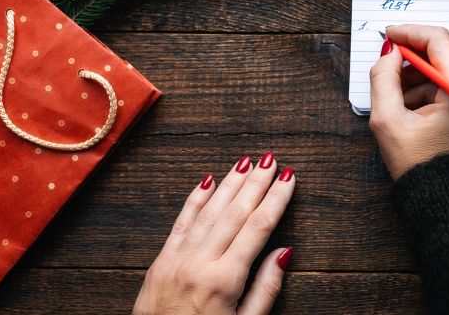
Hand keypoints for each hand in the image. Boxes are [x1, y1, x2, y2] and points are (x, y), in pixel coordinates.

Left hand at [133, 153, 295, 314]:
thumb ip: (265, 289)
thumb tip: (284, 253)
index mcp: (223, 280)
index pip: (257, 227)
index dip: (276, 199)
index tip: (289, 178)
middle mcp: (198, 264)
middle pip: (234, 212)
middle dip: (256, 183)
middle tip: (271, 160)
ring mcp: (176, 260)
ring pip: (208, 211)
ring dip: (229, 183)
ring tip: (246, 161)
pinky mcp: (160, 262)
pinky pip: (181, 222)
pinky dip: (195, 199)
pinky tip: (207, 181)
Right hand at [368, 25, 448, 178]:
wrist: (444, 198)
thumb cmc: (419, 165)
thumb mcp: (388, 120)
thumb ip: (383, 78)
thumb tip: (388, 52)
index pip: (438, 40)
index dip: (410, 32)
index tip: (388, 35)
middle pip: (444, 49)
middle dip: (412, 52)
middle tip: (387, 60)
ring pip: (444, 64)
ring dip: (416, 71)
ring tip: (395, 96)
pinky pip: (448, 81)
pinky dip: (425, 85)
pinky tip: (408, 106)